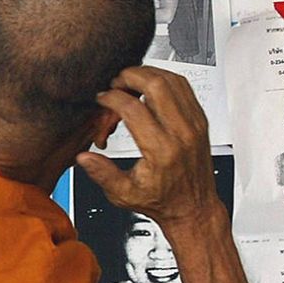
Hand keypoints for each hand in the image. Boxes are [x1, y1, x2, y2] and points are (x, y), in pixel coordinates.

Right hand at [75, 66, 220, 230]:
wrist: (193, 207)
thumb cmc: (162, 201)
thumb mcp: (124, 194)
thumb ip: (102, 174)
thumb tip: (84, 157)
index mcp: (161, 151)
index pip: (133, 109)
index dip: (112, 98)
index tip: (102, 100)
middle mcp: (181, 133)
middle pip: (156, 85)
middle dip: (130, 77)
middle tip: (116, 84)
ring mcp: (194, 124)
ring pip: (172, 80)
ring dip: (148, 75)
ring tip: (130, 83)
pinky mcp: (200, 120)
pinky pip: (184, 87)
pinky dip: (164, 80)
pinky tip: (149, 87)